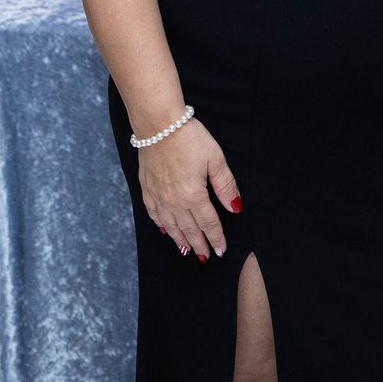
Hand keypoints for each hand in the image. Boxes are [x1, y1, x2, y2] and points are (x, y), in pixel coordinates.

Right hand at [136, 118, 241, 261]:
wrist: (158, 124)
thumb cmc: (189, 138)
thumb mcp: (215, 158)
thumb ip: (226, 186)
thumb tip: (235, 208)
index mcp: (193, 195)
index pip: (208, 223)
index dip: (216, 238)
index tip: (221, 250)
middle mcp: (174, 201)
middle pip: (189, 229)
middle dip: (199, 244)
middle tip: (205, 258)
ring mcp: (158, 197)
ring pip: (171, 226)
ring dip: (181, 240)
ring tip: (188, 251)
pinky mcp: (146, 189)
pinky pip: (154, 215)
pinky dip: (161, 226)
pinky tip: (165, 231)